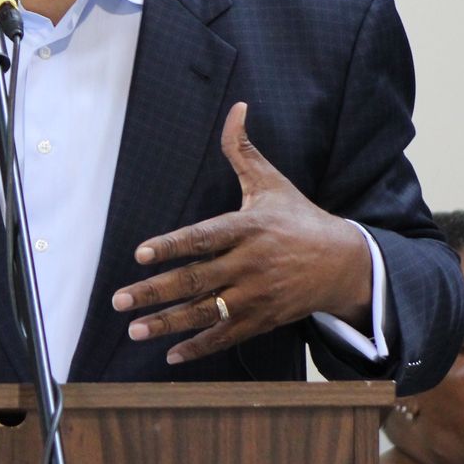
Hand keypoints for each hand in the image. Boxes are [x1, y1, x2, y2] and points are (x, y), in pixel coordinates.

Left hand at [110, 103, 369, 364]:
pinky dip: (199, 347)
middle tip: (119, 299)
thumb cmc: (299, 218)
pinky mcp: (263, 319)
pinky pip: (226, 335)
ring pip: (206, 312)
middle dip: (155, 292)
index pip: (203, 237)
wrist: (344, 263)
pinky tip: (171, 355)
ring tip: (134, 329)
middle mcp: (250, 263)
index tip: (142, 254)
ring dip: (168, 323)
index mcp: (248, 227)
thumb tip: (235, 108)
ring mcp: (256, 295)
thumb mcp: (271, 182)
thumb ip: (242, 150)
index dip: (172, 246)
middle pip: (196, 280)